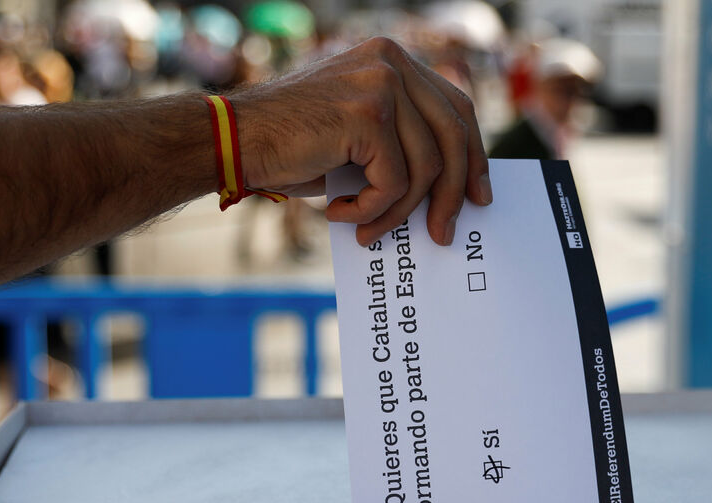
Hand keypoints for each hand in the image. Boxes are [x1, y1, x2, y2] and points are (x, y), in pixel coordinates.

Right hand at [231, 37, 492, 246]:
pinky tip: (340, 215)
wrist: (234, 142)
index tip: (477, 194)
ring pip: (426, 167)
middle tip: (444, 233)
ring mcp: (382, 83)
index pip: (455, 107)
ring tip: (369, 231)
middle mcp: (392, 61)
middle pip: (453, 134)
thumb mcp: (355, 140)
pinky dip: (371, 210)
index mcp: (392, 60)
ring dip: (399, 212)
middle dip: (454, 192)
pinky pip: (395, 181)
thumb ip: (399, 145)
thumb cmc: (289, 148)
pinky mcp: (368, 114)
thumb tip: (447, 189)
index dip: (473, 154)